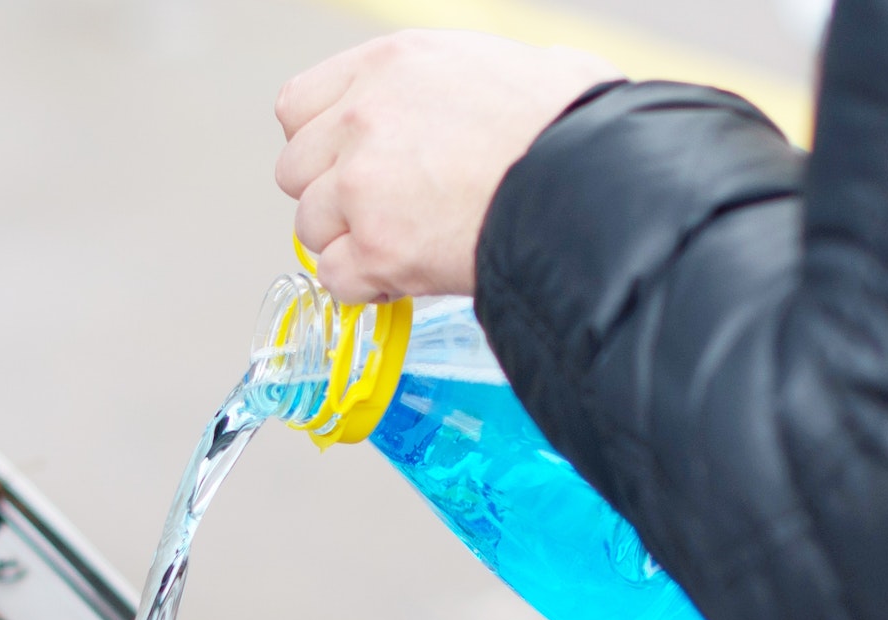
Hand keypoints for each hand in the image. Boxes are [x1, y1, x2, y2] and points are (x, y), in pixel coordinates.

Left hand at [275, 31, 620, 303]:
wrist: (591, 185)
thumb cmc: (575, 129)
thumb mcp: (522, 64)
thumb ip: (478, 77)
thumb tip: (533, 75)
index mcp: (388, 64)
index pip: (298, 106)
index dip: (322, 144)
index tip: (351, 165)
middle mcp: (361, 118)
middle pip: (295, 171)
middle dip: (332, 197)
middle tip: (383, 214)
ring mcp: (361, 186)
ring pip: (311, 229)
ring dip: (351, 245)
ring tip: (406, 248)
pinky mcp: (375, 248)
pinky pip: (337, 280)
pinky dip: (367, 288)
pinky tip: (407, 280)